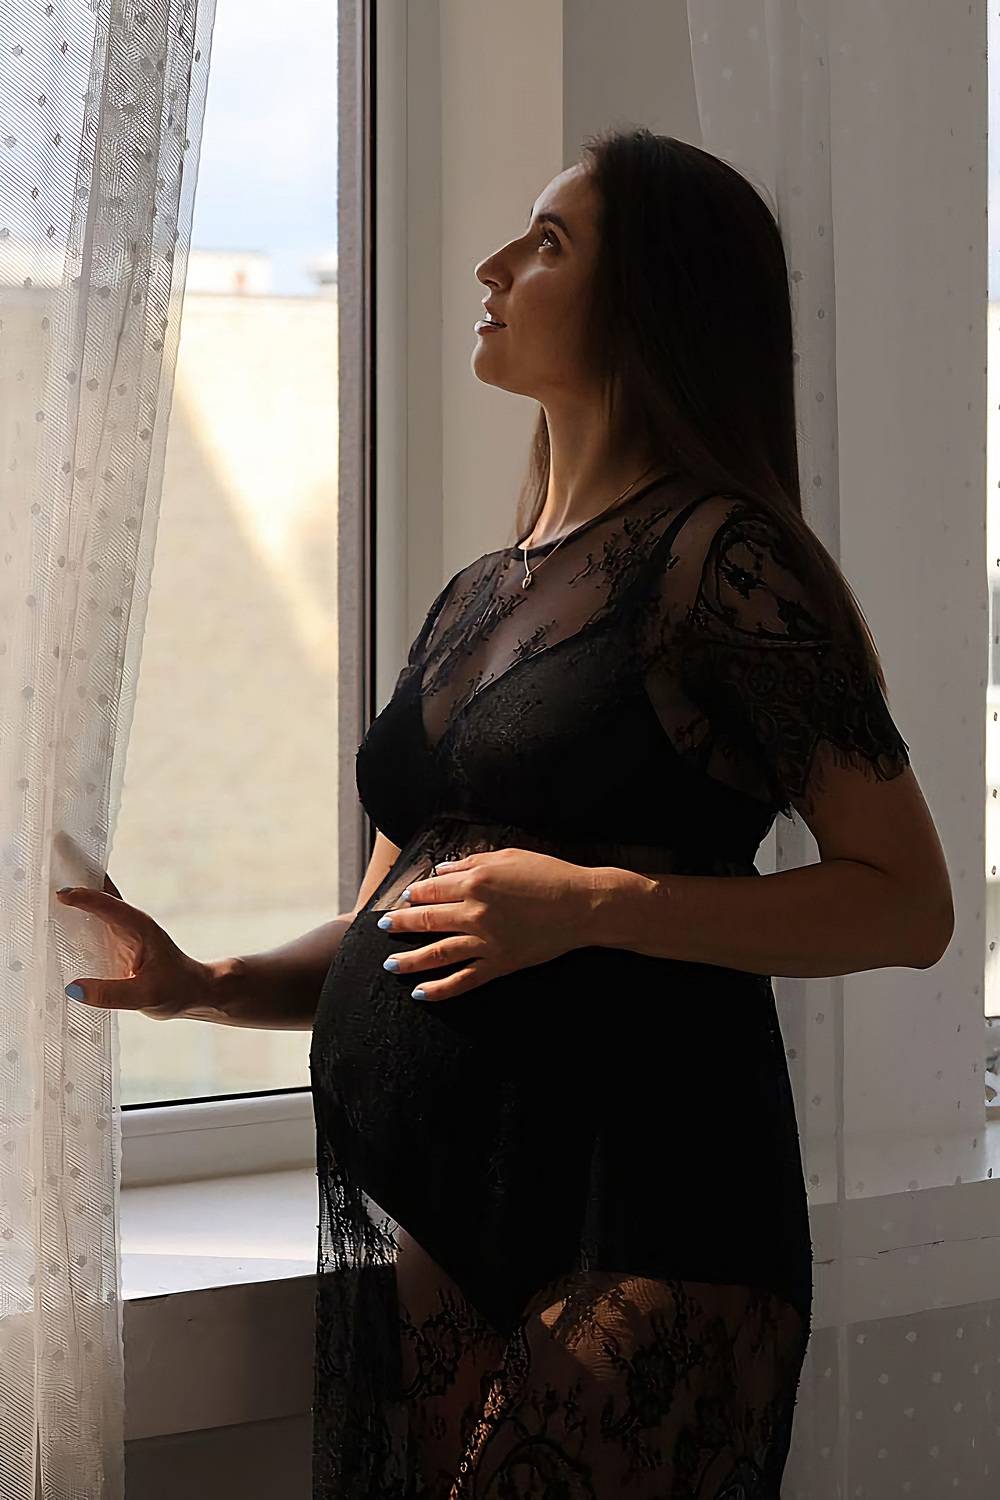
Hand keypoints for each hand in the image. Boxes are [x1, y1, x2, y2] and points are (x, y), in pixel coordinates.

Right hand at [56, 871, 215, 1020]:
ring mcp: (121, 928)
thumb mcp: (146, 996)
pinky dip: (76, 911)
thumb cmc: (176, 989)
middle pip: (100, 890)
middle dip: (77, 873)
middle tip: (49, 858)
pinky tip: (55, 911)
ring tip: (43, 877)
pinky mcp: (115, 939)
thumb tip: (72, 987)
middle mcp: (129, 921)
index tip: (60, 894)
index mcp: (139, 926)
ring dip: (74, 889)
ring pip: (95, 901)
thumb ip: (111, 993)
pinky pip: (92, 919)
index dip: (85, 897)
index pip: (108, 905)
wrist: (192, 992)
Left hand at [377, 846, 595, 1001]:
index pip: (432, 889)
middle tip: (383, 927)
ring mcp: (485, 940)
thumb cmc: (549, 874)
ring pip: (437, 952)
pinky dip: (440, 988)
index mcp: (475, 881)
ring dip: (410, 960)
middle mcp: (475, 911)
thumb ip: (472, 862)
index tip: (404, 898)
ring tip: (390, 964)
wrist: (583, 904)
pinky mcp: (500, 963)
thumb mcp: (508, 857)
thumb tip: (442, 871)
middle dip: (400, 924)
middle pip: (427, 919)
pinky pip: (464, 979)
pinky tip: (421, 993)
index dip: (414, 894)